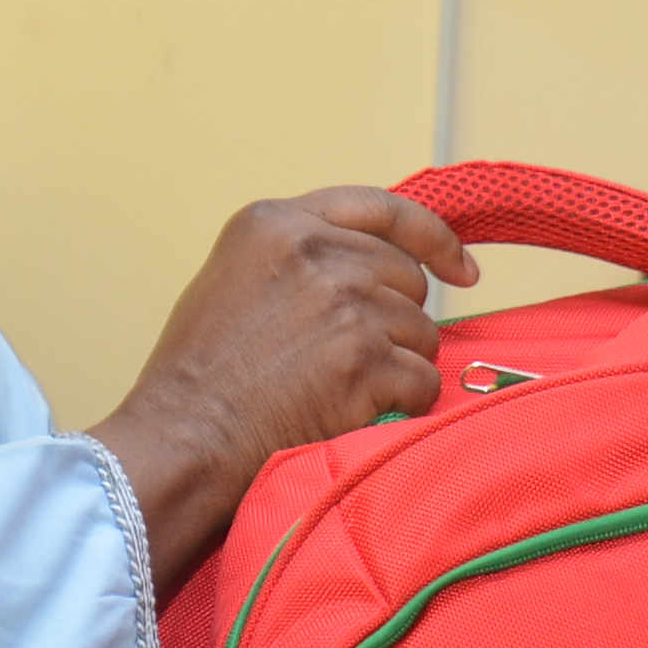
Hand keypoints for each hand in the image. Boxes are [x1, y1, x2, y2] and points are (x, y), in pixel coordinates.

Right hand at [91, 191, 477, 586]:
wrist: (186, 440)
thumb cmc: (201, 374)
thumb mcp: (234, 276)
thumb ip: (299, 254)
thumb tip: (371, 265)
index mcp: (277, 222)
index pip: (383, 208)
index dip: (433, 238)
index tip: (461, 267)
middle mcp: (316, 252)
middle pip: (407, 278)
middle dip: (396, 320)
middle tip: (350, 360)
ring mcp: (345, 303)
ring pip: (421, 331)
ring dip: (397, 366)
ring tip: (339, 390)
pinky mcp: (365, 360)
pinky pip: (422, 380)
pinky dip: (402, 404)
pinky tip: (354, 413)